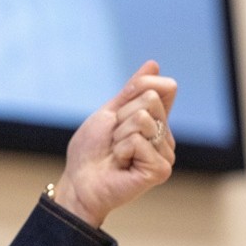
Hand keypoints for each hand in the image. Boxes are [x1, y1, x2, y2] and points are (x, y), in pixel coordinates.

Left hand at [52, 61, 177, 227]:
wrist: (80, 181)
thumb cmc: (91, 151)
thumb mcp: (110, 112)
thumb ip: (133, 89)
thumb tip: (154, 64)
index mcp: (156, 121)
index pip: (163, 88)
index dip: (138, 90)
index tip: (118, 114)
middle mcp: (165, 137)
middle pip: (150, 100)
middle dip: (122, 117)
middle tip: (113, 139)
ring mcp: (165, 154)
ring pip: (143, 119)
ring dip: (119, 134)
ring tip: (116, 153)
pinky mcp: (161, 169)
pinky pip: (138, 140)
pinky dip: (121, 149)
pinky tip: (121, 164)